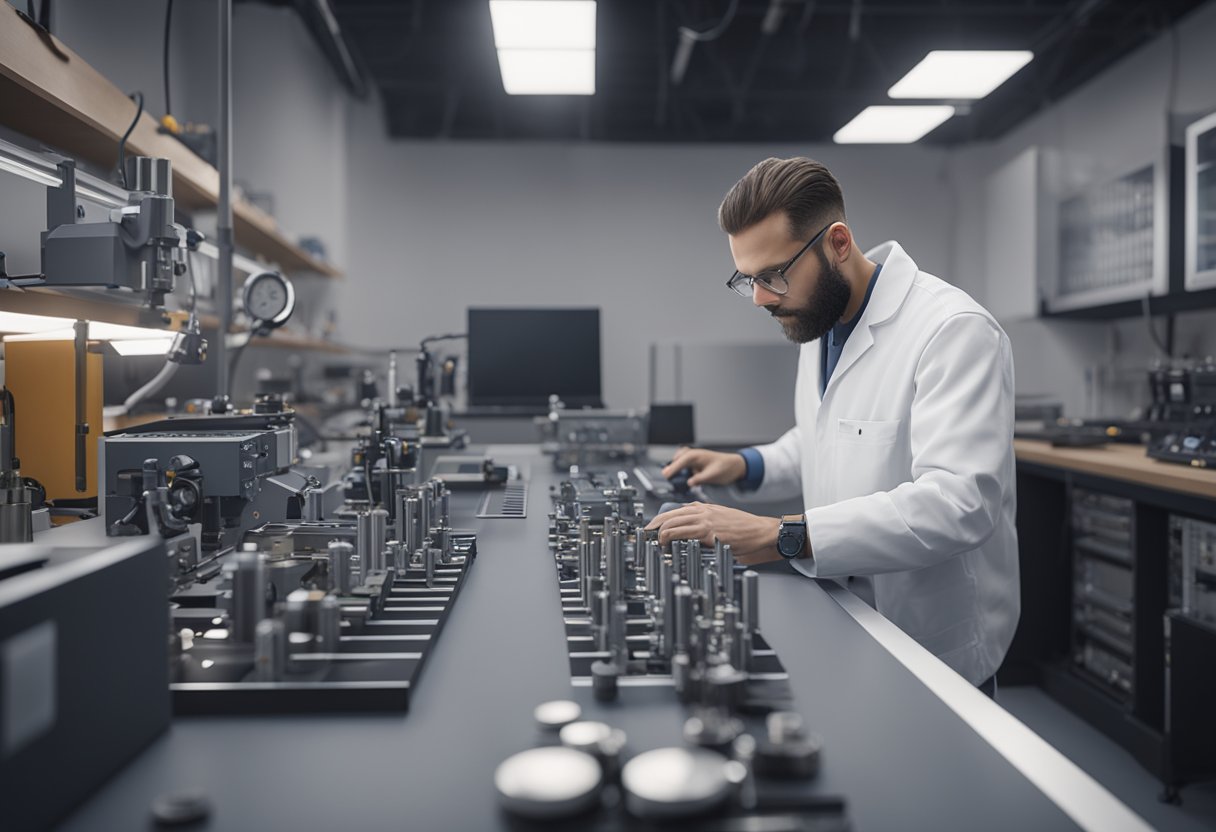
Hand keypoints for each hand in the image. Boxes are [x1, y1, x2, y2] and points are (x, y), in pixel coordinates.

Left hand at [644, 502, 781, 564]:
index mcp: (702, 507)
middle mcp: (701, 510)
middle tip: (645, 539)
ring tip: (653, 546)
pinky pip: (682, 533)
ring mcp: (704, 520)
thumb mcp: (720, 519)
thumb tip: (687, 531)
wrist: (760, 531)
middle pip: (667, 516)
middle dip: (652, 528)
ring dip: (658, 536)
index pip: (672, 512)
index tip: (650, 531)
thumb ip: (703, 522)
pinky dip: (670, 540)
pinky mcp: (708, 531)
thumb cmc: (743, 529)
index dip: (657, 522)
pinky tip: (667, 547)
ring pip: (671, 524)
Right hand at [660, 447, 746, 486]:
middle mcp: (693, 455)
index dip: (672, 468)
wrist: (735, 466)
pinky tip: (681, 478)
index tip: (665, 475)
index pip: (680, 461)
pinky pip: (684, 464)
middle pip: (677, 459)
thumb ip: (700, 478)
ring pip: (680, 460)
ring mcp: (694, 459)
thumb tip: (689, 483)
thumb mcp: (713, 475)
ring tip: (671, 477)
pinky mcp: (696, 464)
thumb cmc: (726, 468)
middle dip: (671, 467)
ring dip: (676, 467)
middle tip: (665, 477)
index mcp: (696, 455)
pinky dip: (680, 469)